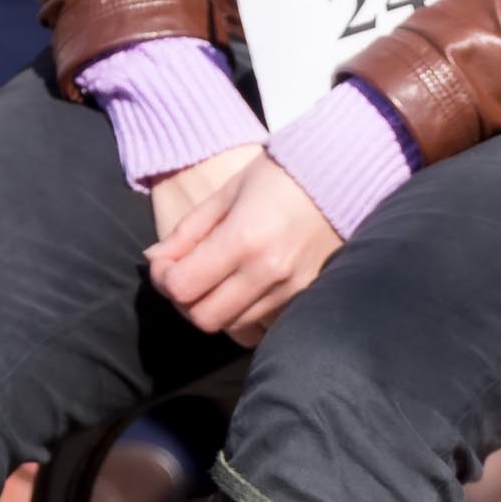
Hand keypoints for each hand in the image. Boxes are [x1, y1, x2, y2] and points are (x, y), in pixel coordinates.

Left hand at [149, 152, 341, 346]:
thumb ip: (187, 232)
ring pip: (235, 326)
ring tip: (215, 281)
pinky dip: (245, 313)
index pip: (183, 287)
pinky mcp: (309, 296)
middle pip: (206, 318)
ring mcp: (293, 289)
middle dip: (185, 301)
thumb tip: (156, 260)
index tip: (164, 262)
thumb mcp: (226, 194)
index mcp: (243, 240)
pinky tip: (242, 288)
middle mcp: (269, 272)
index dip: (163, 279)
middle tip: (185, 276)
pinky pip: (264, 323)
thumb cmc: (280, 175)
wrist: (343, 177)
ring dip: (215, 308)